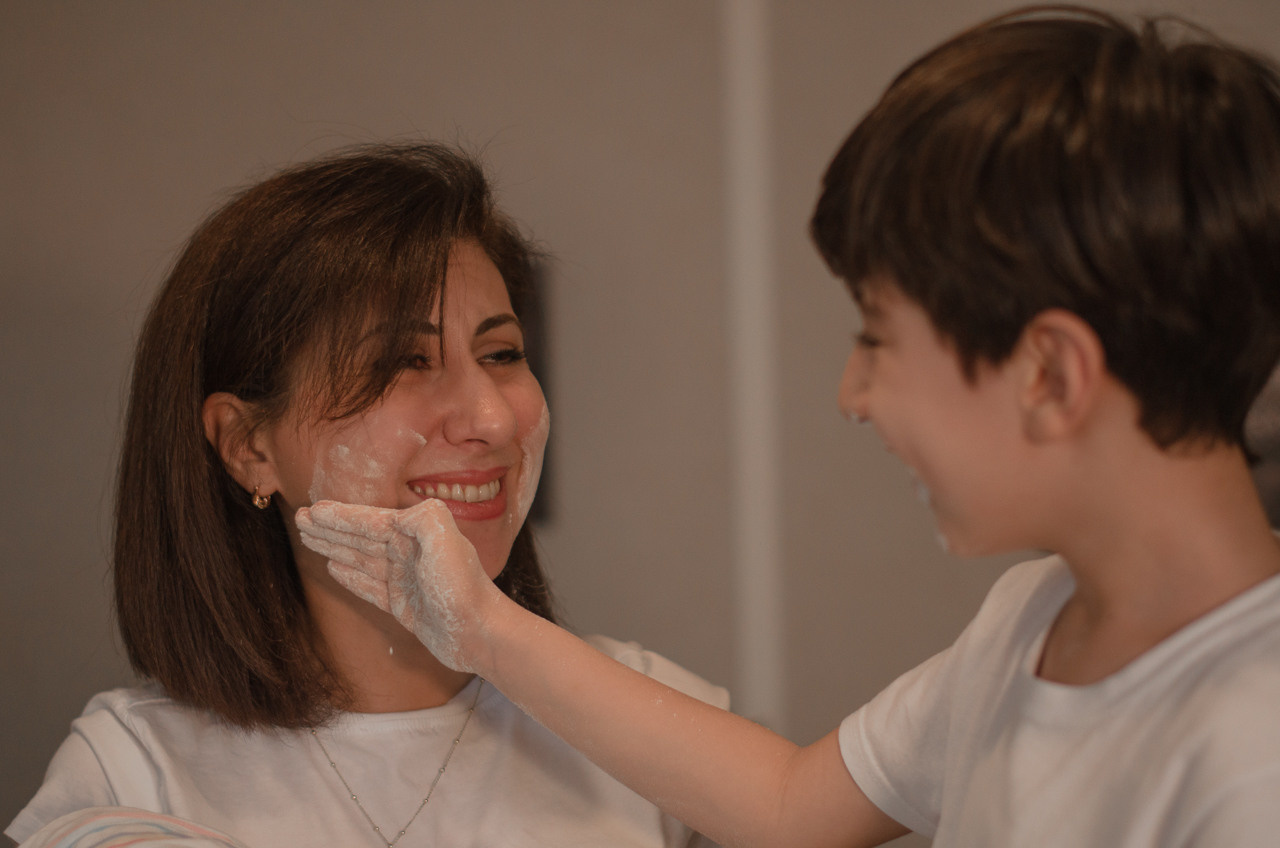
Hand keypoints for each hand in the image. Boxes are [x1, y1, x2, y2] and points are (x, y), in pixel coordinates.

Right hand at [295, 498, 499, 670]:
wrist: (479, 633)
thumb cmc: (463, 588)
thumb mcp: (445, 540)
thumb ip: (422, 518)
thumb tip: (396, 516)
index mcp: (416, 535)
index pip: (370, 521)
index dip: (340, 516)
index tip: (312, 510)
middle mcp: (409, 554)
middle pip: (360, 537)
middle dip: (330, 528)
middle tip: (300, 520)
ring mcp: (405, 580)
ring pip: (361, 559)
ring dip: (334, 548)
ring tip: (309, 539)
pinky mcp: (404, 605)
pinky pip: (369, 586)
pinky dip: (350, 576)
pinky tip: (333, 567)